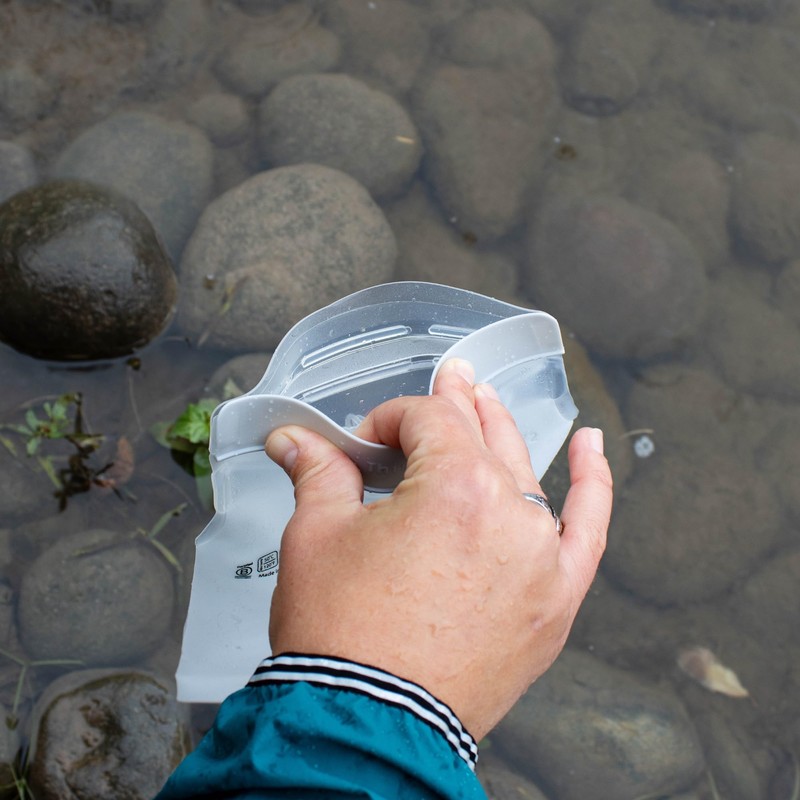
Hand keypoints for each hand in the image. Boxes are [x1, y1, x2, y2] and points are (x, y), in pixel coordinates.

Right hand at [264, 358, 612, 738]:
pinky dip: (593, 483)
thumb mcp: (316, 536)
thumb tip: (294, 440)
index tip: (363, 444)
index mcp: (454, 486)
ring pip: (524, 472)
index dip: (388, 421)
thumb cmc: (342, 635)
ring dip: (502, 434)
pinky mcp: (554, 599)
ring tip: (487, 406)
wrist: (366, 724)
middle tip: (448, 381)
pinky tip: (593, 447)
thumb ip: (317, 471)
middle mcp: (509, 513)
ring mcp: (540, 557)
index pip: (426, 420)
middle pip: (479, 435)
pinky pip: (588, 530)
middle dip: (452, 407)